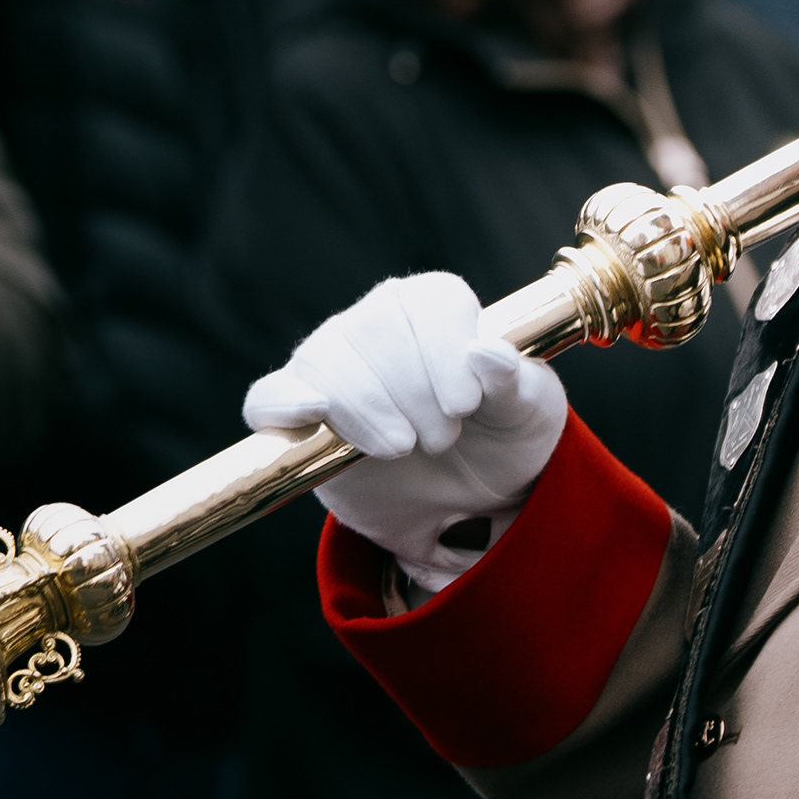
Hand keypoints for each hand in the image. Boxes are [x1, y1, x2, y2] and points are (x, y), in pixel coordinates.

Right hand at [242, 272, 566, 594]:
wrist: (468, 497)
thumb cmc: (502, 435)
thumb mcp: (529, 412)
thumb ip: (514, 382)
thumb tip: (486, 352)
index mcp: (435, 306)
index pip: (427, 302)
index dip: (444, 352)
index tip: (467, 405)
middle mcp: (377, 319)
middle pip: (375, 329)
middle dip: (413, 392)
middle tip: (443, 439)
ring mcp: (331, 362)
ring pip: (327, 362)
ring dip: (368, 409)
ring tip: (403, 447)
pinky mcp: (298, 411)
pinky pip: (269, 398)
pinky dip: (284, 404)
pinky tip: (315, 413)